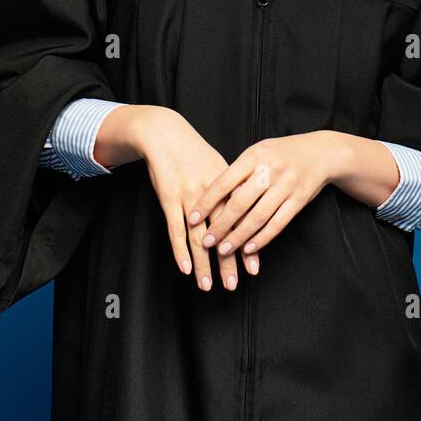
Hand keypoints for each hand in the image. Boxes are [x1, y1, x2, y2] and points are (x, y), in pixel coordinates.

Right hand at [108, 105, 261, 291]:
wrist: (167, 135)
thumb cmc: (196, 153)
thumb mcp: (220, 168)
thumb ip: (234, 192)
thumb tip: (250, 213)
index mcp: (228, 185)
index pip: (241, 222)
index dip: (247, 246)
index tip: (253, 269)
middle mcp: (210, 192)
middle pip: (222, 233)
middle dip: (227, 261)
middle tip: (233, 284)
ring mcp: (188, 196)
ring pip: (198, 236)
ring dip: (203, 263)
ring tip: (207, 285)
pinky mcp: (168, 198)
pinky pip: (174, 229)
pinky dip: (179, 250)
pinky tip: (185, 267)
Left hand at [188, 132, 334, 257]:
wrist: (321, 152)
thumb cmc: (282, 153)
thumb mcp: (259, 152)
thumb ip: (239, 172)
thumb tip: (213, 197)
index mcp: (254, 155)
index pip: (223, 182)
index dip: (206, 203)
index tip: (192, 219)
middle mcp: (269, 170)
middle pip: (239, 203)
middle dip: (220, 225)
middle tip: (205, 242)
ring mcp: (286, 185)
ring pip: (258, 217)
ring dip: (239, 237)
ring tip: (224, 250)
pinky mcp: (299, 200)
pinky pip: (278, 223)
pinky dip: (262, 238)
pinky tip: (249, 249)